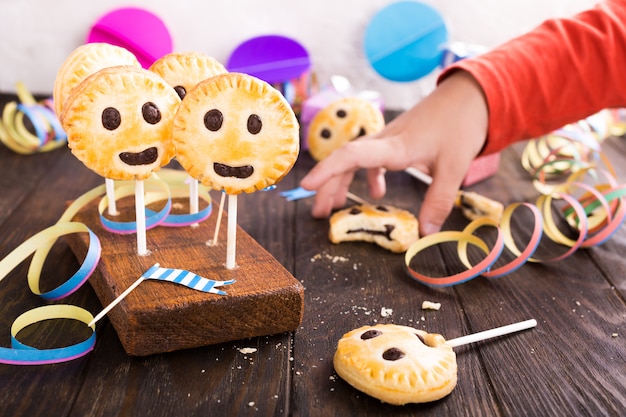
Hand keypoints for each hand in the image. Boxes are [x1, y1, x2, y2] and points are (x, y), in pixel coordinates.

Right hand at [300, 71, 488, 235]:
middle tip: (318, 214)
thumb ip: (438, 201)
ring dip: (343, 182)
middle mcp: (385, 141)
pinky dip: (369, 176)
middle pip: (347, 161)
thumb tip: (425, 233)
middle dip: (328, 186)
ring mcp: (389, 139)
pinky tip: (376, 192)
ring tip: (333, 207)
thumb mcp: (454, 167)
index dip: (327, 170)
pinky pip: (372, 158)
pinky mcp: (397, 141)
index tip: (307, 187)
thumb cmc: (461, 126)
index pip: (352, 156)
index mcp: (395, 146)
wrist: (470, 96)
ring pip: (356, 160)